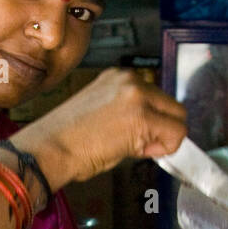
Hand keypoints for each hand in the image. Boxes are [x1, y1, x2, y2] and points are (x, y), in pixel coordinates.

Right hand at [12, 68, 186, 190]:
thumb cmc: (66, 140)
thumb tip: (152, 130)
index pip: (155, 97)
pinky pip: (175, 135)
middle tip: (135, 146)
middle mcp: (130, 80)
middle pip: (172, 106)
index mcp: (118, 77)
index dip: (151, 123)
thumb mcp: (102, 114)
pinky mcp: (143, 116)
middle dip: (161, 130)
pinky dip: (163, 149)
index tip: (134, 137)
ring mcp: (138, 96)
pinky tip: (133, 151)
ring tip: (128, 147)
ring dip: (162, 139)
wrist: (48, 149)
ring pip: (179, 119)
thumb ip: (129, 113)